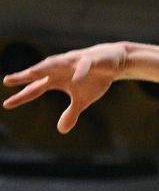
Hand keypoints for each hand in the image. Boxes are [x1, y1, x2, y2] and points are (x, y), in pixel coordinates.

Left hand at [2, 42, 127, 132]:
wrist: (115, 62)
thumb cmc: (95, 79)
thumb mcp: (83, 100)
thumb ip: (71, 113)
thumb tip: (61, 130)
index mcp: (56, 79)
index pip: (36, 88)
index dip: (22, 96)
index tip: (7, 104)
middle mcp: (61, 69)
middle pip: (40, 72)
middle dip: (25, 76)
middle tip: (8, 80)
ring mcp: (74, 62)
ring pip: (56, 63)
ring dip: (44, 67)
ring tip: (31, 72)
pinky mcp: (91, 59)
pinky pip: (84, 66)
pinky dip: (80, 72)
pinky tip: (76, 78)